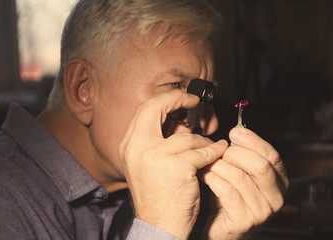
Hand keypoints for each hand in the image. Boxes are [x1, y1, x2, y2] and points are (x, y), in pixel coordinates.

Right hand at [119, 90, 227, 239]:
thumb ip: (159, 141)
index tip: (180, 99)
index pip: (144, 110)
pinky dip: (214, 152)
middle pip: (156, 107)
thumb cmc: (156, 197)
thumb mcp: (147, 165)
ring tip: (209, 149)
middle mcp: (137, 147)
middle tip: (194, 101)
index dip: (164, 100)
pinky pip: (203, 151)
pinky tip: (219, 152)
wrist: (158, 226)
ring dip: (203, 141)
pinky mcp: (177, 167)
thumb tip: (181, 123)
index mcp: (129, 146)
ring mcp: (156, 156)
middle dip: (178, 100)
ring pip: (188, 135)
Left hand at [199, 127, 288, 239]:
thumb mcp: (239, 172)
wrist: (221, 228)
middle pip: (260, 165)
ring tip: (207, 162)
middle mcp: (275, 197)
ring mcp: (261, 211)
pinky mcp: (244, 220)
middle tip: (220, 152)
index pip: (272, 155)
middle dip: (236, 154)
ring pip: (240, 177)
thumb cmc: (228, 198)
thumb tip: (237, 132)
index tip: (235, 132)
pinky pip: (227, 191)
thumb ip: (241, 155)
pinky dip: (212, 178)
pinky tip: (204, 174)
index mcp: (278, 182)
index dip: (253, 141)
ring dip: (219, 165)